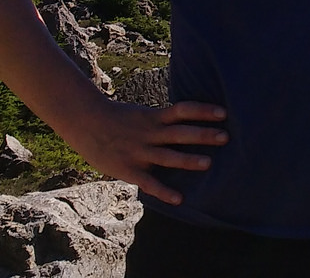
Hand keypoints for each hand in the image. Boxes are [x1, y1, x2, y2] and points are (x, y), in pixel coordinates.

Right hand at [58, 98, 228, 203]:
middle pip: (180, 133)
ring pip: (168, 156)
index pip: (183, 110)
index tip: (223, 112)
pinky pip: (149, 182)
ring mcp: (139, 151)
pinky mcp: (128, 169)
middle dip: (203, 135)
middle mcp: (149, 133)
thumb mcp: (141, 114)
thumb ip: (161, 120)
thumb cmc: (116, 118)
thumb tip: (188, 121)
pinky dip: (164, 191)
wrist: (84, 121)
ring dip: (188, 160)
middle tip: (225, 137)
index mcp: (154, 117)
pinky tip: (179, 199)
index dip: (203, 111)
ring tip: (208, 163)